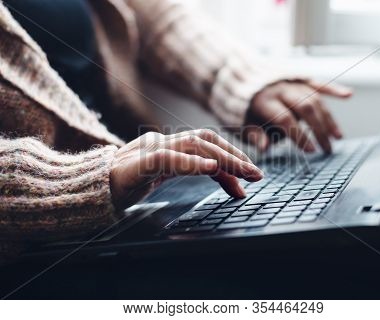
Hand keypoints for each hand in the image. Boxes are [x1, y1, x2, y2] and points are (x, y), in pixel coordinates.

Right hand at [110, 130, 262, 208]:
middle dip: (234, 156)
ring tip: (244, 173)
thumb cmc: (126, 184)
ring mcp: (147, 151)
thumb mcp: (165, 178)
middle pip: (205, 140)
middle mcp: (161, 142)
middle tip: (256, 175)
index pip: (206, 143)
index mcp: (168, 144)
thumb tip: (230, 182)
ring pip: (192, 146)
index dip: (231, 154)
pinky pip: (166, 160)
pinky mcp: (134, 166)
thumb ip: (193, 173)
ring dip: (222, 160)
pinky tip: (210, 170)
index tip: (251, 173)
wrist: (88, 190)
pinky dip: (190, 164)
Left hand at [243, 80, 351, 152]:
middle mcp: (280, 89)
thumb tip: (265, 147)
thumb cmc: (241, 108)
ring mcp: (291, 82)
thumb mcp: (241, 123)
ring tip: (337, 137)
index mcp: (264, 101)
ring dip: (328, 118)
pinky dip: (333, 89)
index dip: (299, 135)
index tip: (311, 151)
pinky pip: (318, 82)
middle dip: (318, 130)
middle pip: (305, 108)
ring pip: (315, 98)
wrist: (237, 76)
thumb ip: (254, 134)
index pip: (285, 119)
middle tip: (327, 149)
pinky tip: (348, 95)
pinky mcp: (298, 78)